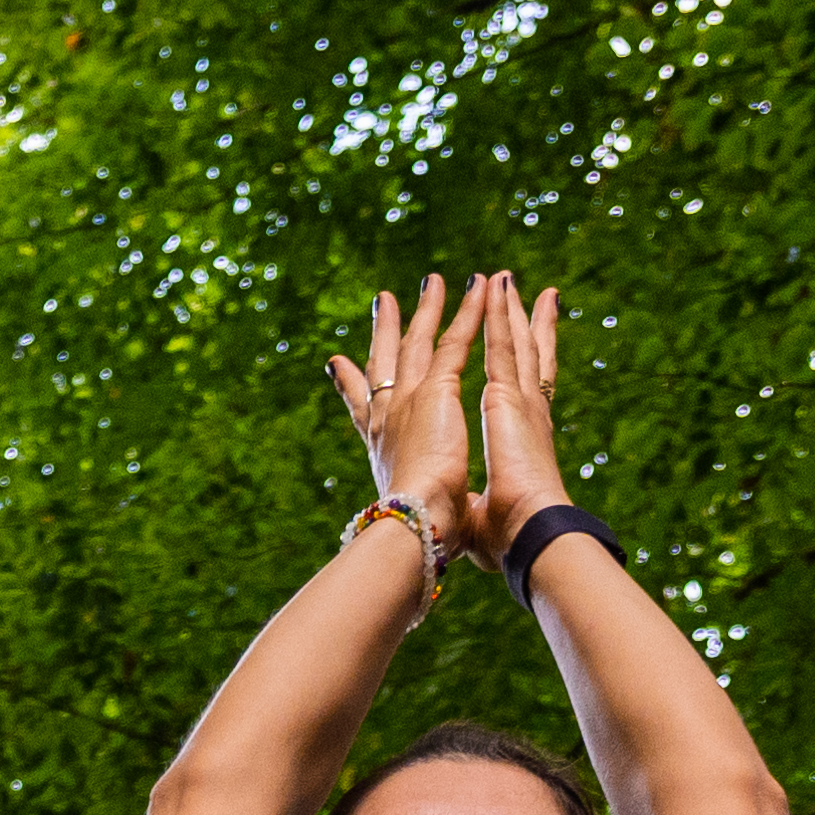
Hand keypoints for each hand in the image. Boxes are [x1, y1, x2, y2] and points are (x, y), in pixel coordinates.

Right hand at [324, 274, 478, 546]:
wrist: (416, 525)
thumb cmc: (417, 533)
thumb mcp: (410, 515)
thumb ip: (412, 508)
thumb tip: (411, 534)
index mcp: (380, 448)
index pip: (363, 409)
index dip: (350, 384)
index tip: (339, 364)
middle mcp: (388, 418)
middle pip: (384, 362)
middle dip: (385, 331)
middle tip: (383, 301)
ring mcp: (409, 400)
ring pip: (419, 343)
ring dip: (428, 308)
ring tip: (435, 280)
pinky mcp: (436, 391)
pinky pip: (454, 342)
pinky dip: (465, 313)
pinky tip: (475, 288)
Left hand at [459, 271, 571, 541]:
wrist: (526, 533)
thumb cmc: (507, 536)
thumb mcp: (480, 514)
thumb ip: (473, 506)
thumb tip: (460, 522)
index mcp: (517, 440)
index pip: (517, 392)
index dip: (517, 366)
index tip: (516, 344)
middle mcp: (523, 416)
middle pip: (521, 358)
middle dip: (516, 324)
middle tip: (516, 292)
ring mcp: (519, 403)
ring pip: (514, 343)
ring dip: (506, 309)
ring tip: (502, 278)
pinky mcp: (511, 398)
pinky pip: (503, 345)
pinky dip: (500, 315)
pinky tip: (495, 288)